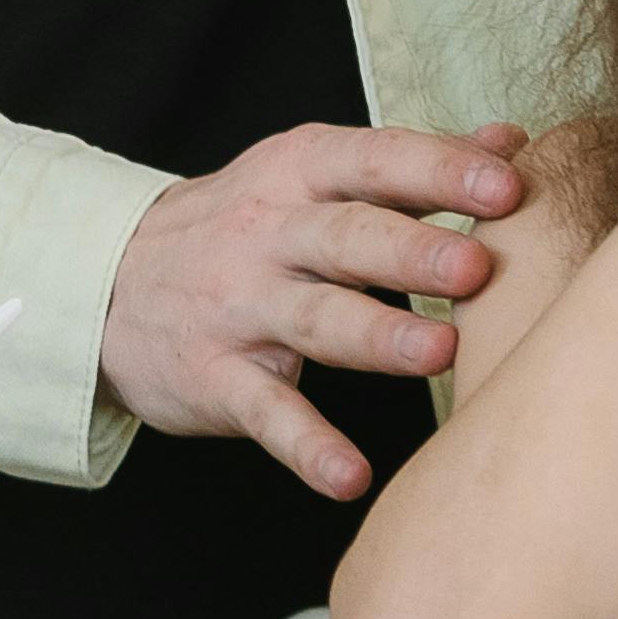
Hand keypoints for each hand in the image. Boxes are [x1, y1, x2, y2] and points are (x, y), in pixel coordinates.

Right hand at [98, 122, 527, 501]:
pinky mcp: (216, 378)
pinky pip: (265, 414)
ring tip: (438, 353)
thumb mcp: (312, 175)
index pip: (373, 160)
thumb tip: (510, 142)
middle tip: (478, 265)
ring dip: (376, 336)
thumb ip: (410, 163)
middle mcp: (268, 234)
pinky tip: (350, 476)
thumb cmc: (247, 227)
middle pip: (345, 237)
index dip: (439, 170)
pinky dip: (307, 446)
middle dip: (411, 250)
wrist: (107, 283)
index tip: (509, 184)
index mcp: (298, 173)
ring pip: (313, 320)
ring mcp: (238, 308)